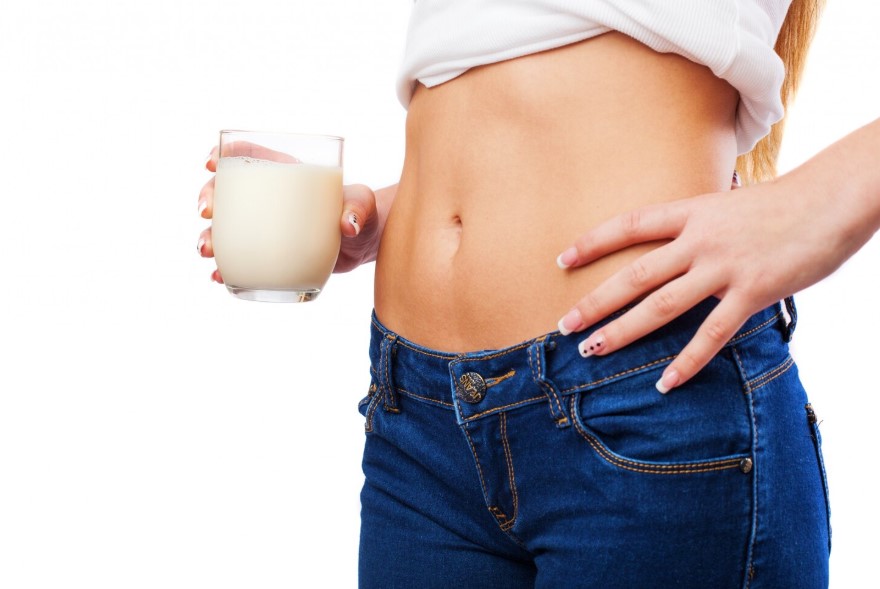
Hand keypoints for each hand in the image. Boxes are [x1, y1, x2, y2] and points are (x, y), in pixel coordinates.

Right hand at [196, 145, 384, 281]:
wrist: (364, 245)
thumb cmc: (363, 213)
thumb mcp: (364, 206)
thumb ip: (359, 208)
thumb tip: (349, 224)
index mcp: (287, 174)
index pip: (251, 155)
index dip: (227, 154)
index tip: (212, 162)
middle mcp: (270, 199)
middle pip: (228, 191)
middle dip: (208, 197)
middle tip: (207, 212)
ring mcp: (266, 227)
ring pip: (226, 228)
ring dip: (209, 237)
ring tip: (206, 251)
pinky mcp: (269, 253)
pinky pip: (240, 260)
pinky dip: (226, 268)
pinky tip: (218, 276)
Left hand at [555, 176, 864, 392]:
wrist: (835, 199)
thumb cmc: (783, 204)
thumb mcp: (729, 206)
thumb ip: (698, 227)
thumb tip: (674, 248)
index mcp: (692, 212)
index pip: (629, 225)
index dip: (592, 242)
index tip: (561, 260)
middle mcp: (700, 240)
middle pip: (634, 275)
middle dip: (595, 302)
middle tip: (564, 325)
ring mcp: (725, 267)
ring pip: (661, 306)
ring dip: (623, 332)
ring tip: (593, 351)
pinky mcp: (753, 293)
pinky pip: (711, 334)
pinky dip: (686, 361)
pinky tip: (664, 383)